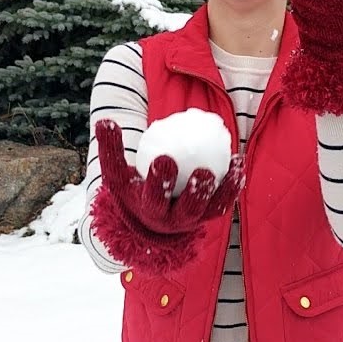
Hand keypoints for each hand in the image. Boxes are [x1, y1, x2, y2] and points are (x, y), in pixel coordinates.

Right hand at [90, 120, 244, 273]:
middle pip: (186, 210)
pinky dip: (232, 184)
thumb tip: (105, 121)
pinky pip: (224, 201)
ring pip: (211, 209)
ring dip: (223, 190)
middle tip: (203, 172)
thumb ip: (110, 148)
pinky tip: (238, 162)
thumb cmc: (132, 186)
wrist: (148, 217)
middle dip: (195, 194)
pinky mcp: (209, 216)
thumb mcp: (117, 172)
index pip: (154, 198)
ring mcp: (193, 220)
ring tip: (232, 166)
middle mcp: (172, 220)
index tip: (164, 159)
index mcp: (148, 209)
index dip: (159, 181)